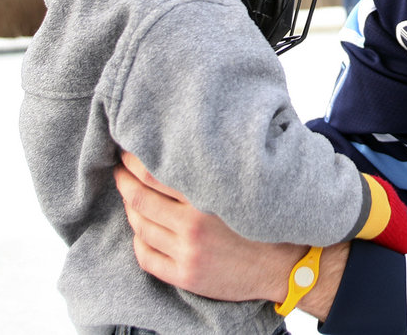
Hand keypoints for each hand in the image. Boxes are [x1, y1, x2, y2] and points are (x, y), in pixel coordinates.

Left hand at [113, 151, 347, 318]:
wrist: (287, 263)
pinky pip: (145, 256)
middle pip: (140, 197)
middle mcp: (193, 224)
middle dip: (124, 179)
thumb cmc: (268, 214)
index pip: (155, 171)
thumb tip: (200, 131)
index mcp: (208, 195)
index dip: (134, 159)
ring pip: (139, 225)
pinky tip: (140, 229)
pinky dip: (137, 240)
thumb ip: (221, 163)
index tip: (128, 149)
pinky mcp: (185, 275)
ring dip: (129, 208)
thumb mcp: (246, 183)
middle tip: (119, 167)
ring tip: (128, 194)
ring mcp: (187, 252)